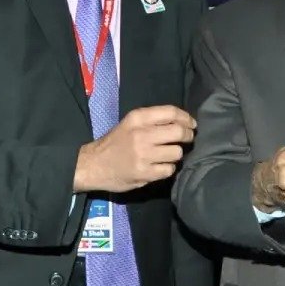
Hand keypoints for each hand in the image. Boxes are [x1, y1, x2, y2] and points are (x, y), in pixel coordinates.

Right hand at [74, 105, 195, 192]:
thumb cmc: (115, 142)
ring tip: (168, 155)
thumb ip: (153, 121)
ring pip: (177, 152)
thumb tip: (183, 122)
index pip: (171, 112)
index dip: (186, 118)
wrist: (93, 165)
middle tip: (187, 139)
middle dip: (188, 135)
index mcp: (137, 118)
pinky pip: (169, 169)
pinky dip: (168, 168)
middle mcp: (141, 134)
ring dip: (176, 154)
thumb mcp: (130, 124)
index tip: (191, 124)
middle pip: (178, 131)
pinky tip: (160, 167)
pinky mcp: (144, 173)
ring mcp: (143, 155)